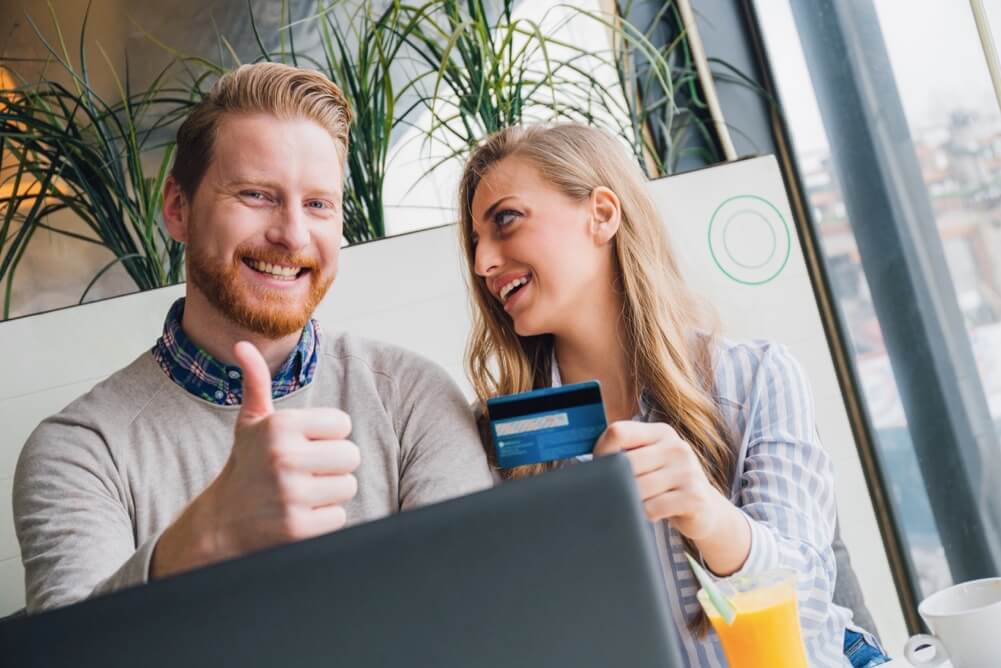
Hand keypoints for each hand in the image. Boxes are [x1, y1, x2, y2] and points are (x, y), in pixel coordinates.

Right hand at [151, 342, 359, 577]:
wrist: (221, 523)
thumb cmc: (247, 466)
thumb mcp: (251, 423)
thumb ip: (256, 383)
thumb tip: (242, 345)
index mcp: (280, 426)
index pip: (343, 425)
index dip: (328, 437)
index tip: (305, 446)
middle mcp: (285, 457)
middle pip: (351, 456)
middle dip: (333, 466)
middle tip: (305, 473)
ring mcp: (292, 494)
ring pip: (348, 486)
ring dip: (329, 493)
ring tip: (301, 493)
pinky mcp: (298, 528)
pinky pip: (339, 516)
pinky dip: (323, 519)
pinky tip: (298, 515)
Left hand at [593, 421, 729, 541]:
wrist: (705, 507)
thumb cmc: (668, 483)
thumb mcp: (652, 459)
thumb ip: (627, 454)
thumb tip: (588, 467)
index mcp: (661, 432)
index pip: (619, 431)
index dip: (601, 450)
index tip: (597, 467)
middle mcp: (676, 447)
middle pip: (626, 463)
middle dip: (612, 481)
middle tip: (608, 492)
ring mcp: (687, 471)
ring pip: (637, 488)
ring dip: (628, 500)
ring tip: (631, 503)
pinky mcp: (693, 497)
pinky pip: (652, 508)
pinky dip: (643, 514)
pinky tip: (648, 514)